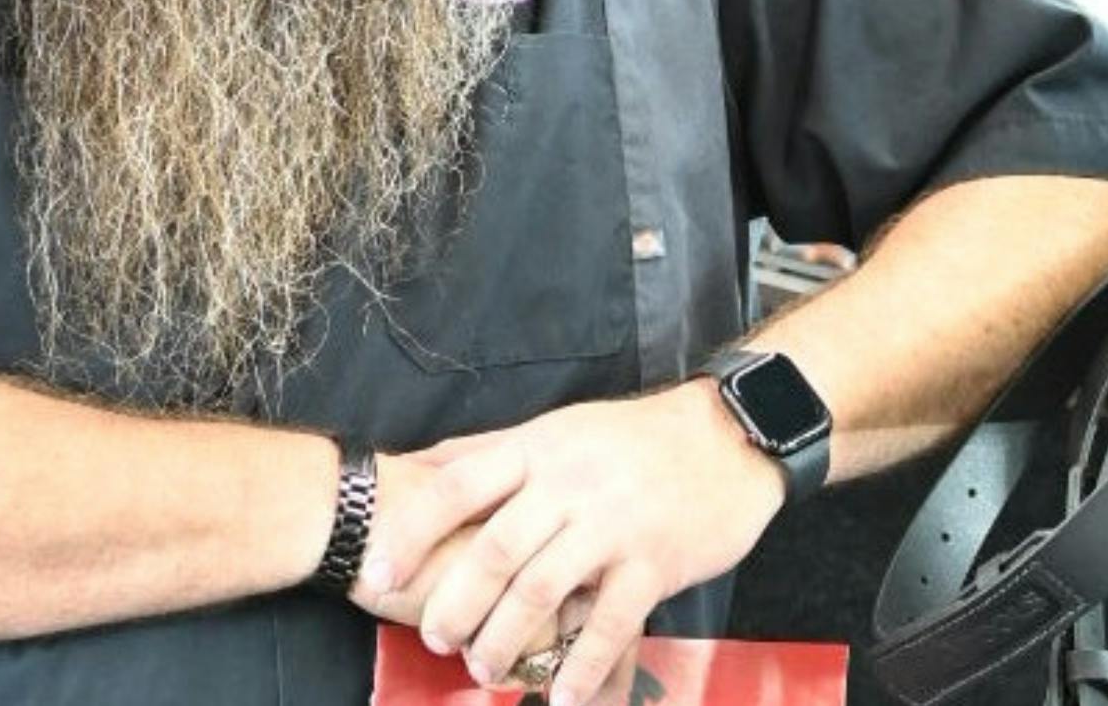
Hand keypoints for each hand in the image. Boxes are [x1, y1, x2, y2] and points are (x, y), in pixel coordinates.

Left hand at [369, 382, 788, 703]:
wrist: (729, 436)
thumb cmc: (634, 438)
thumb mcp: (559, 429)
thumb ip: (491, 451)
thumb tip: (419, 464)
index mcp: (539, 450)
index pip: (457, 487)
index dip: (410, 534)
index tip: (377, 577)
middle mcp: (570, 484)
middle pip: (494, 548)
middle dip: (455, 603)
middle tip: (435, 639)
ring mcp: (614, 524)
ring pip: (542, 589)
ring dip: (506, 639)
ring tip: (487, 671)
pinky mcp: (656, 561)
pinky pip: (610, 622)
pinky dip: (581, 663)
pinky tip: (560, 694)